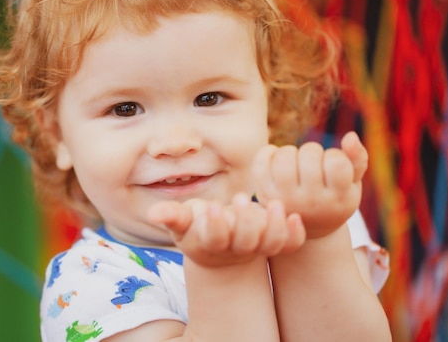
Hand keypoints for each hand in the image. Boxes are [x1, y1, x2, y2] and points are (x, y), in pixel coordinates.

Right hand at [148, 193, 304, 267]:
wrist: (219, 246)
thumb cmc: (196, 226)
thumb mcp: (181, 221)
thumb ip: (170, 216)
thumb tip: (153, 213)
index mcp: (211, 244)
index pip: (214, 239)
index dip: (215, 226)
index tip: (214, 207)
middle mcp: (236, 249)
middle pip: (245, 242)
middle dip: (246, 222)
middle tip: (243, 197)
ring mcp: (257, 248)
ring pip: (269, 245)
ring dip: (274, 227)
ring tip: (274, 204)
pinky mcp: (274, 244)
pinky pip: (288, 245)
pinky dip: (294, 235)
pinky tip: (294, 217)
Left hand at [252, 131, 367, 238]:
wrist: (306, 226)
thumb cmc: (334, 197)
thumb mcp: (352, 184)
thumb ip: (357, 159)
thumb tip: (350, 135)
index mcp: (337, 199)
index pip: (336, 163)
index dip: (335, 155)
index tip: (333, 162)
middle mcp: (310, 201)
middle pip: (309, 156)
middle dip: (313, 150)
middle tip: (313, 160)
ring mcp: (285, 198)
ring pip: (285, 157)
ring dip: (291, 150)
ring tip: (296, 159)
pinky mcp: (265, 193)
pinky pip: (261, 162)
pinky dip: (269, 152)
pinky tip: (278, 157)